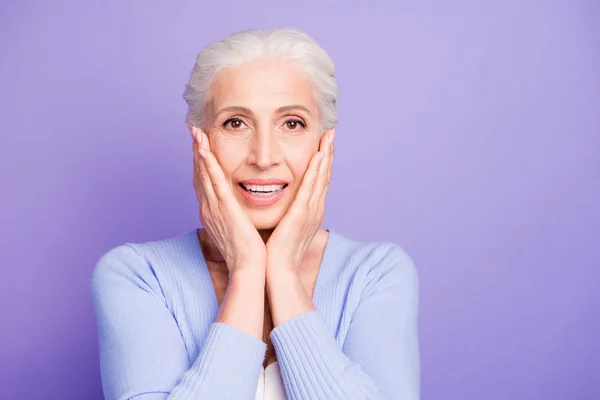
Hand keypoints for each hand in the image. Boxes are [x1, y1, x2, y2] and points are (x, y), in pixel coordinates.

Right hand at [191, 127, 265, 274]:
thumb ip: (235, 215)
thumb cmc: (247, 251)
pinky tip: (204, 151)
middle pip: (199, 173)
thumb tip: (238, 209)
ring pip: (204, 174)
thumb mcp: (238, 228)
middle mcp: (209, 207)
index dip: (201, 161)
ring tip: (196, 132)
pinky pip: (214, 184)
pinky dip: (208, 166)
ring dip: (199, 152)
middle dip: (196, 151)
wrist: (248, 268)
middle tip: (194, 130)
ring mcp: (214, 208)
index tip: (201, 143)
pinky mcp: (224, 210)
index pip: (205, 180)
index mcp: (213, 211)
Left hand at [266, 129, 334, 273]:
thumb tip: (279, 205)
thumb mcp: (284, 227)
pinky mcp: (302, 214)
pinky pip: (310, 188)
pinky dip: (316, 171)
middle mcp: (315, 209)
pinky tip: (318, 155)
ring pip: (321, 178)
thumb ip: (285, 213)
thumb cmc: (277, 252)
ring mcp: (311, 211)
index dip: (323, 162)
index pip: (318, 181)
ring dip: (325, 155)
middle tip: (331, 132)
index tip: (323, 144)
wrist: (278, 270)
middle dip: (328, 153)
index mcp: (310, 211)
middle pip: (324, 175)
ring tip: (328, 136)